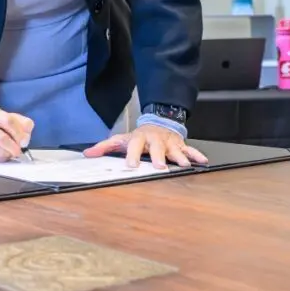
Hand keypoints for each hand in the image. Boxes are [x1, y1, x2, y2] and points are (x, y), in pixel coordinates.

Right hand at [0, 103, 34, 161]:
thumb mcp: (8, 116)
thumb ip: (22, 123)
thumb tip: (25, 138)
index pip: (8, 121)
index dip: (19, 133)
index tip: (24, 141)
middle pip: (2, 138)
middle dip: (14, 146)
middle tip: (18, 150)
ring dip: (8, 153)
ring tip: (10, 150)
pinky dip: (1, 158)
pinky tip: (2, 153)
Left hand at [84, 124, 208, 168]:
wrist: (158, 123)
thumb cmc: (138, 137)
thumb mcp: (120, 139)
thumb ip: (104, 147)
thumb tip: (87, 154)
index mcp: (139, 139)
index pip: (134, 146)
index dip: (132, 155)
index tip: (131, 165)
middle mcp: (155, 140)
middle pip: (157, 148)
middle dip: (159, 157)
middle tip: (160, 167)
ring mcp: (169, 143)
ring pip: (175, 149)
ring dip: (180, 157)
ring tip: (183, 165)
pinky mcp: (181, 145)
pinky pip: (190, 150)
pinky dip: (196, 155)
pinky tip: (202, 162)